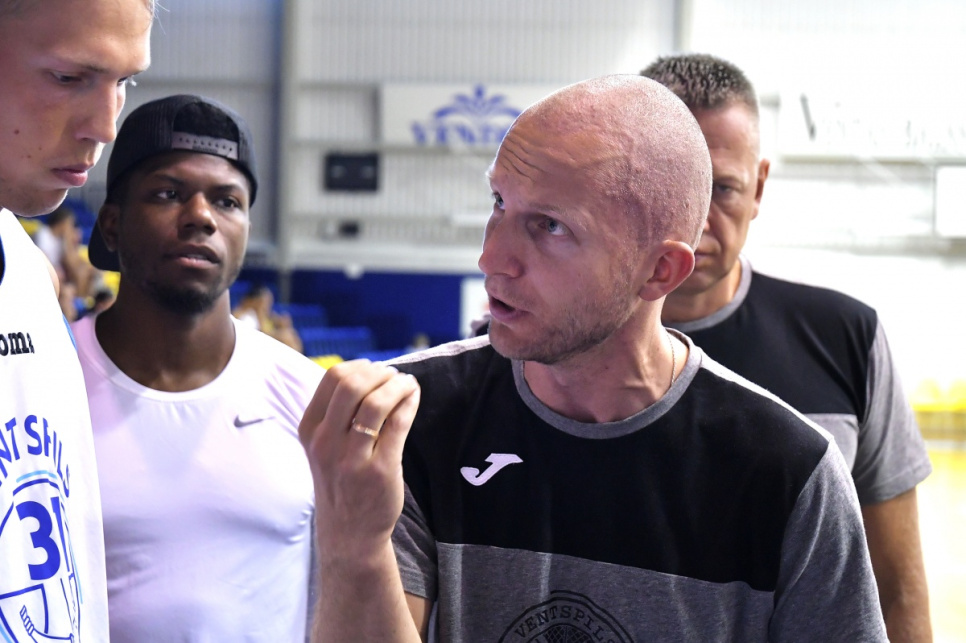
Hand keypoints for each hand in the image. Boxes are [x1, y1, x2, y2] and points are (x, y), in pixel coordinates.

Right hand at [298, 360, 420, 567]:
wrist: (349, 533)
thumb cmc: (340, 481)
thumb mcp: (324, 445)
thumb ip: (338, 412)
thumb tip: (370, 371)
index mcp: (310, 429)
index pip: (332, 378)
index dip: (360, 366)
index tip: (376, 370)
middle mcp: (326, 442)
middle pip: (352, 384)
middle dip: (379, 372)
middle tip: (394, 377)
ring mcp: (352, 457)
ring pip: (376, 402)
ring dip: (398, 385)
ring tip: (407, 385)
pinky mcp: (380, 469)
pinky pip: (398, 423)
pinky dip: (409, 402)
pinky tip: (413, 397)